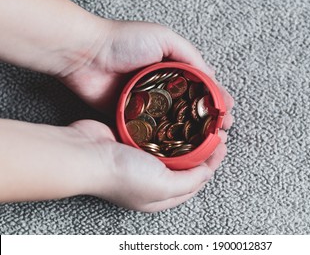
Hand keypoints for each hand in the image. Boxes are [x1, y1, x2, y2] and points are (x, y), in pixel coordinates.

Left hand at [59, 20, 233, 127]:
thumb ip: (189, 54)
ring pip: (174, 121)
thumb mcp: (163, 37)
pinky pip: (152, 129)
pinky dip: (166, 137)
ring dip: (192, 132)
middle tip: (221, 130)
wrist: (86, 55)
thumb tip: (212, 74)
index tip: (227, 111)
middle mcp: (162, 88)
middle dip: (208, 119)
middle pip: (191, 107)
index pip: (201, 86)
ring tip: (208, 142)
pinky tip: (180, 146)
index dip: (216, 99)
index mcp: (172, 69)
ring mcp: (148, 104)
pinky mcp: (132, 117)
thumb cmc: (124, 42)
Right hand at [70, 120, 227, 211]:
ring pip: (172, 147)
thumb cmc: (122, 174)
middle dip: (203, 148)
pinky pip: (156, 134)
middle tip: (215, 131)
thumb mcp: (163, 186)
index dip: (211, 164)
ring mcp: (141, 159)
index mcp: (160, 195)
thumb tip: (207, 173)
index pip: (195, 181)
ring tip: (199, 122)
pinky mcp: (132, 140)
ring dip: (187, 135)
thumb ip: (189, 181)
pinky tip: (176, 116)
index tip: (221, 145)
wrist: (85, 154)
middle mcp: (152, 179)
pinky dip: (168, 127)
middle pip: (185, 164)